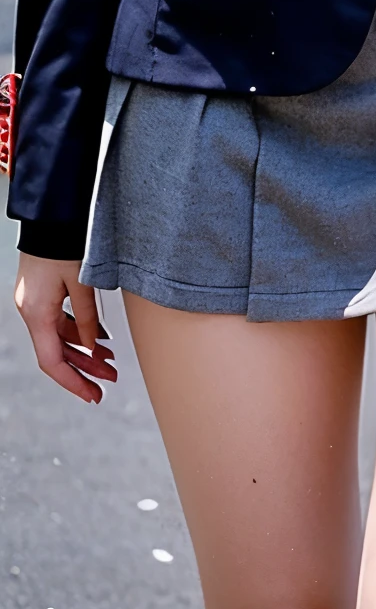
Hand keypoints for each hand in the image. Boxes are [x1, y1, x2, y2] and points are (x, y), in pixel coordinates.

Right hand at [14, 253, 117, 403]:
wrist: (50, 214)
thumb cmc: (64, 242)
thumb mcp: (81, 281)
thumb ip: (88, 316)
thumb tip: (94, 345)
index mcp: (36, 313)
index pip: (52, 362)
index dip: (74, 382)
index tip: (93, 395)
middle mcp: (31, 312)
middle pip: (58, 352)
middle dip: (85, 368)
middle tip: (111, 379)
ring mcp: (34, 303)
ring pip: (59, 338)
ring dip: (85, 349)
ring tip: (111, 360)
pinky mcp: (41, 294)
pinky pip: (59, 321)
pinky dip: (78, 330)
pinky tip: (100, 336)